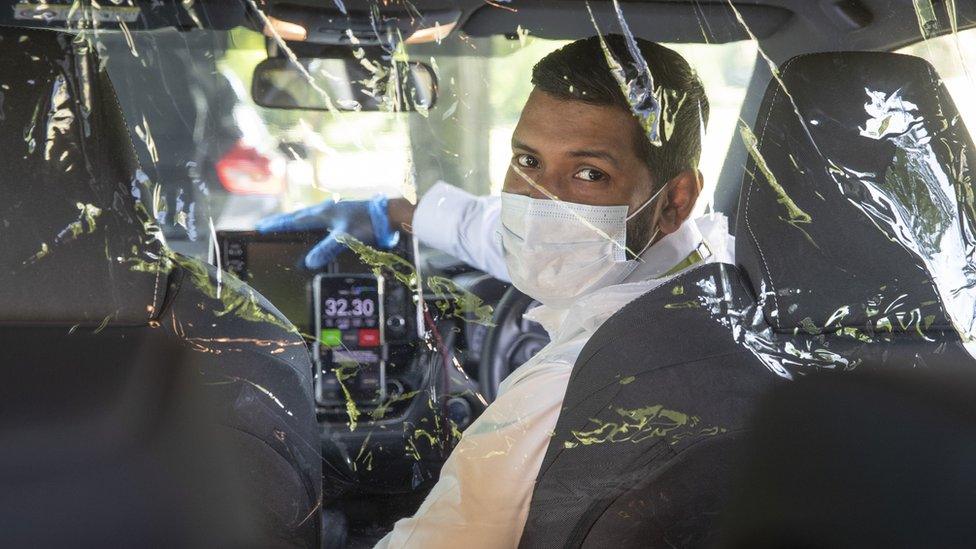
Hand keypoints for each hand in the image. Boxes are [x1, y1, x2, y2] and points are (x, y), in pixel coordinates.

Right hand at [255, 195, 397, 268]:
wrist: (390, 216)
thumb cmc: (369, 224)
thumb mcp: (346, 238)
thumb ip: (327, 249)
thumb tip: (309, 262)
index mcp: (323, 213)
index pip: (294, 220)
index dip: (277, 225)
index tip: (260, 228)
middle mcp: (327, 210)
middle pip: (298, 216)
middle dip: (281, 221)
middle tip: (265, 225)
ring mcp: (336, 213)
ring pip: (309, 217)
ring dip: (296, 222)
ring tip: (285, 227)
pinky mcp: (345, 218)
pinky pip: (321, 221)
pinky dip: (312, 226)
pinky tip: (314, 231)